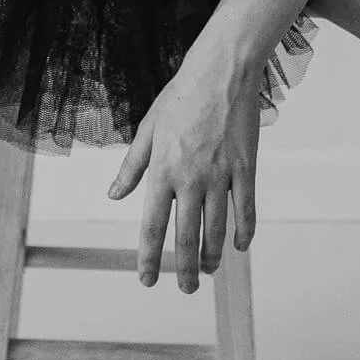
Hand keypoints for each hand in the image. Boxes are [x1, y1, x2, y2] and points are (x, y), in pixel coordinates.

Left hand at [106, 35, 262, 292]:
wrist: (221, 72)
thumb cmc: (180, 97)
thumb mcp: (147, 129)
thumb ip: (131, 167)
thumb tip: (114, 196)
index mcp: (161, 170)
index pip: (152, 226)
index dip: (149, 258)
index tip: (147, 280)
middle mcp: (190, 178)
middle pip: (187, 236)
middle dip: (184, 268)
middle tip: (184, 288)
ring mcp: (220, 175)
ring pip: (217, 229)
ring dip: (212, 256)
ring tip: (207, 271)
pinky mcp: (246, 168)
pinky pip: (246, 210)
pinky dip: (243, 232)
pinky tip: (238, 246)